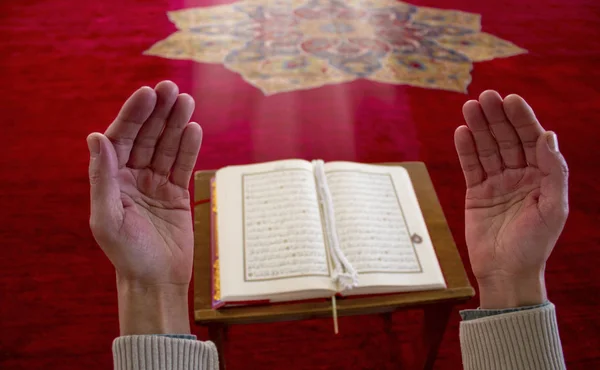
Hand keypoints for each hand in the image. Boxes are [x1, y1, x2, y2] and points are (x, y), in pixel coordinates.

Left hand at [87, 81, 201, 333]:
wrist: (156, 280)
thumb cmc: (126, 253)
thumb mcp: (107, 217)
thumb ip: (102, 178)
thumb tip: (96, 137)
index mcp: (112, 179)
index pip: (122, 138)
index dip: (135, 115)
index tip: (148, 93)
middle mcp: (133, 176)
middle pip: (147, 137)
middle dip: (159, 112)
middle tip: (172, 88)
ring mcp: (156, 184)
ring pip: (167, 147)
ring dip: (176, 124)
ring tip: (187, 101)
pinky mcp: (176, 194)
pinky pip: (183, 165)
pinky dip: (189, 147)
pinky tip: (194, 128)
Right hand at [454, 91, 567, 308]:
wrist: (506, 272)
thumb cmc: (534, 244)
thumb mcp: (554, 208)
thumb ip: (554, 171)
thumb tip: (548, 135)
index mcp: (542, 176)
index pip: (531, 140)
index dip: (521, 119)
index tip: (510, 100)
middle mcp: (520, 175)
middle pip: (506, 139)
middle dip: (496, 118)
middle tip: (485, 97)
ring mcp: (497, 183)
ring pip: (487, 149)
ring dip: (479, 128)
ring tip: (470, 107)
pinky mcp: (476, 193)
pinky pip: (470, 166)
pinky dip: (466, 150)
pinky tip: (462, 132)